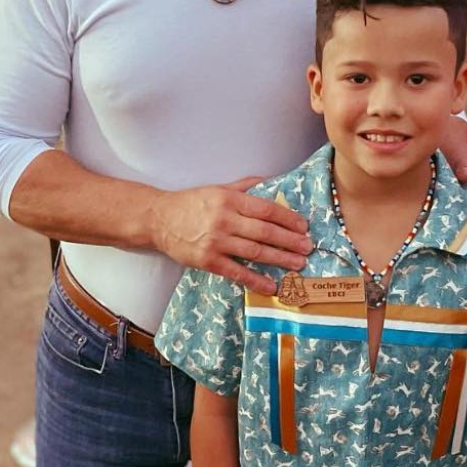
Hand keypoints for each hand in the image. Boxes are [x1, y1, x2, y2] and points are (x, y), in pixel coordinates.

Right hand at [151, 176, 311, 292]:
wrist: (158, 219)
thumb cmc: (191, 203)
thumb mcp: (218, 189)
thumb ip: (245, 186)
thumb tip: (271, 182)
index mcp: (230, 200)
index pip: (266, 209)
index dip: (288, 218)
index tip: (303, 226)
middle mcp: (224, 219)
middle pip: (265, 232)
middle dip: (290, 241)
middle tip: (308, 247)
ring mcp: (216, 242)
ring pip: (255, 252)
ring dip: (280, 259)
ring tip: (298, 264)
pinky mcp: (207, 261)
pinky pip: (236, 272)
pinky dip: (255, 280)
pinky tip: (271, 285)